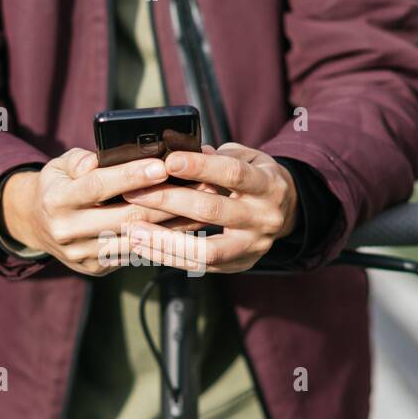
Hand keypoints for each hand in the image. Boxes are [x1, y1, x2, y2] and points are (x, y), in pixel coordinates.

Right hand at [1, 148, 204, 275]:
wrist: (38, 224)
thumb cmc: (59, 185)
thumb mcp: (60, 165)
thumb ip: (79, 159)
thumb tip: (97, 160)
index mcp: (56, 200)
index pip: (98, 186)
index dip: (131, 176)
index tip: (162, 165)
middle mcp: (67, 231)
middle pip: (124, 217)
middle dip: (164, 200)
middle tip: (198, 185)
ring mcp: (81, 254)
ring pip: (136, 238)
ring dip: (173, 224)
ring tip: (202, 206)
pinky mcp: (96, 268)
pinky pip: (134, 253)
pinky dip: (162, 240)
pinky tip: (186, 226)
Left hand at [121, 143, 298, 273]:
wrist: (285, 211)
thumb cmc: (256, 178)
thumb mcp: (247, 158)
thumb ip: (217, 155)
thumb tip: (177, 152)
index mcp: (268, 185)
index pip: (232, 174)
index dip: (200, 167)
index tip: (168, 161)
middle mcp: (264, 218)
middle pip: (213, 211)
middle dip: (169, 201)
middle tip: (134, 193)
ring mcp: (252, 246)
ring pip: (205, 250)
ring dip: (164, 240)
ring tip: (132, 230)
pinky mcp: (239, 264)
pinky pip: (199, 266)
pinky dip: (169, 257)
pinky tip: (144, 246)